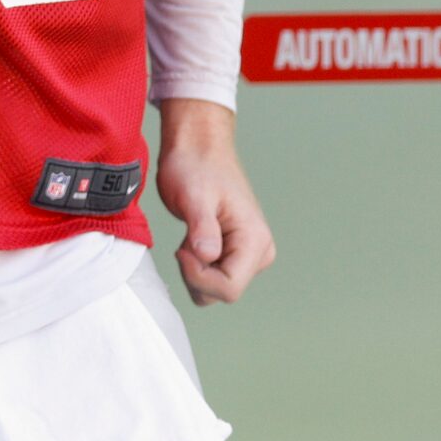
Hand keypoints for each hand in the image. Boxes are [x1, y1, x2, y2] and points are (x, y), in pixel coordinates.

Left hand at [155, 99, 275, 305]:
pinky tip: (193, 238)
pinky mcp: (233, 252)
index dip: (198, 276)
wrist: (197, 147)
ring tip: (191, 235)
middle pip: (222, 292)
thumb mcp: (194, 196)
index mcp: (255, 241)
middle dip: (196, 274)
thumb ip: (203, 228)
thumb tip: (207, 256)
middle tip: (185, 240)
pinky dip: (195, 263)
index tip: (182, 249)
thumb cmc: (196, 165)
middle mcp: (258, 252)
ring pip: (215, 288)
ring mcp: (247, 253)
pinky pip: (211, 276)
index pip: (229, 289)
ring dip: (195, 269)